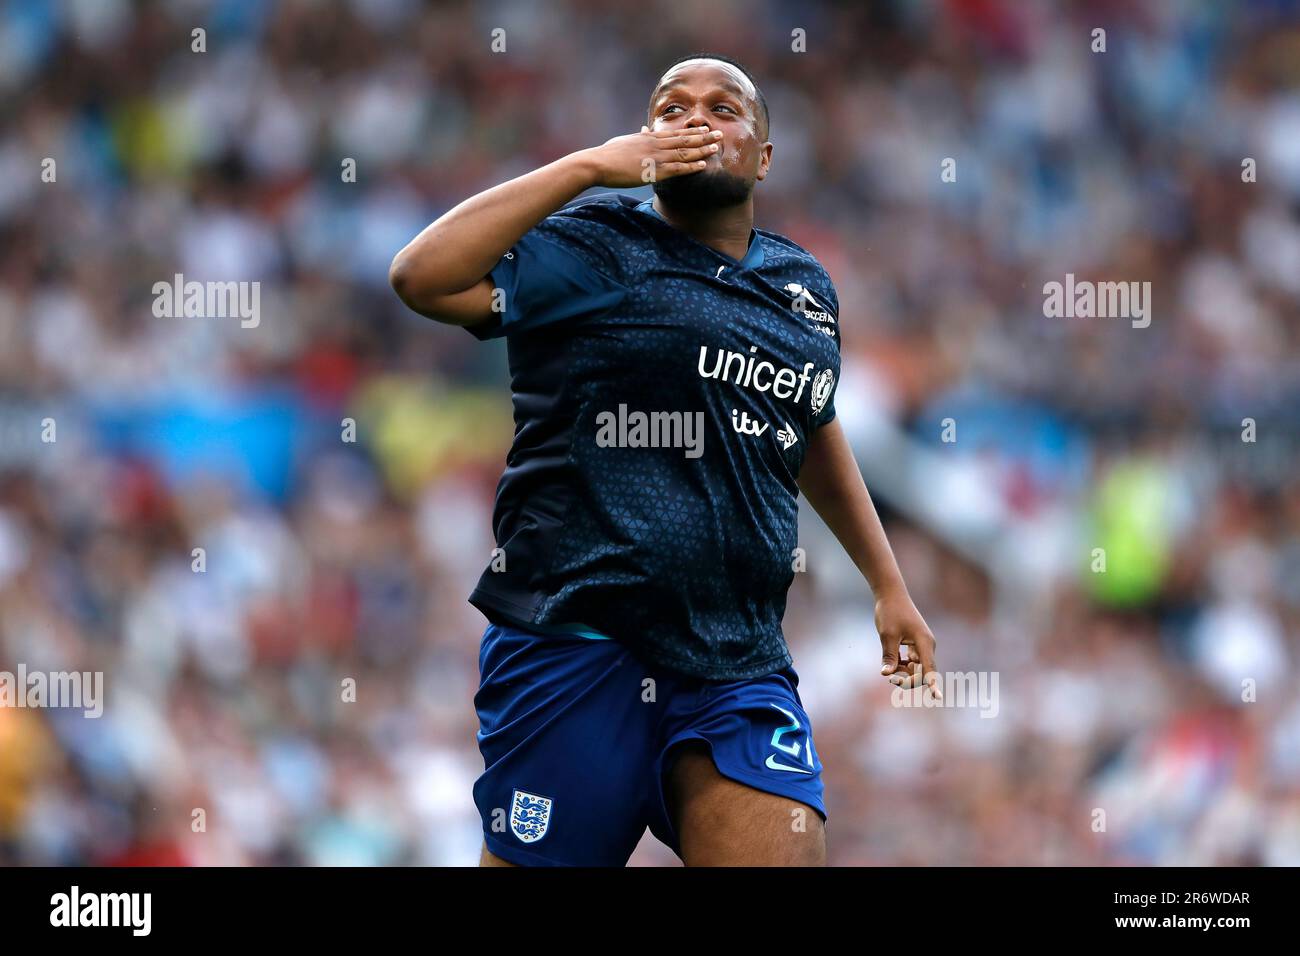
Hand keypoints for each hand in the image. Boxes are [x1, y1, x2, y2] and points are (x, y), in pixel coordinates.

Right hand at [581, 126, 722, 187]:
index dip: (691, 132)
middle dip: (703, 137)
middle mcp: (655, 144)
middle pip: (684, 140)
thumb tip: (644, 129)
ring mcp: (655, 157)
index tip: (704, 129)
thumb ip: (638, 136)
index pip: (675, 133)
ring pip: (684, 152)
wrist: (597, 163)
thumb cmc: (606, 155)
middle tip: (719, 133)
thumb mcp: (625, 141)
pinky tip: (703, 165)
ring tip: (717, 147)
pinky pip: (677, 168)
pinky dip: (691, 166)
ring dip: (702, 150)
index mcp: (648, 138)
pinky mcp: (653, 170)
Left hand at [876, 589, 940, 699]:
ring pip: (914, 669)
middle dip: (907, 679)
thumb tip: (886, 674)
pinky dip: (900, 665)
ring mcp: (921, 646)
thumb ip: (889, 656)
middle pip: (922, 673)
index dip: (932, 684)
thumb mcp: (887, 635)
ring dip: (901, 672)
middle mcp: (926, 646)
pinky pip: (910, 663)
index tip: (937, 697)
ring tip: (888, 666)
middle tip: (890, 679)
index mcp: (924, 643)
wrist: (891, 595)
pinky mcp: (915, 646)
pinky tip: (891, 660)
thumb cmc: (890, 612)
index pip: (929, 669)